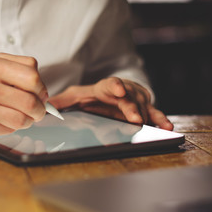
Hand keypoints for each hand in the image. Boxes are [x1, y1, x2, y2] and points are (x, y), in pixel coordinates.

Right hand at [0, 53, 47, 137]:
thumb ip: (18, 68)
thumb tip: (42, 89)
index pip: (32, 76)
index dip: (41, 88)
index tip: (40, 93)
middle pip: (31, 101)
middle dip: (40, 109)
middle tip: (37, 110)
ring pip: (23, 119)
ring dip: (28, 120)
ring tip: (20, 115)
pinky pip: (10, 129)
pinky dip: (12, 127)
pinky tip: (2, 120)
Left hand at [48, 77, 173, 130]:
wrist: (108, 93)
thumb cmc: (91, 96)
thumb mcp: (74, 97)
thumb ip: (61, 102)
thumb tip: (45, 107)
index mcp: (104, 87)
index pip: (109, 84)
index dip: (114, 86)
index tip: (118, 90)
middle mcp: (123, 90)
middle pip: (129, 98)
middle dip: (132, 107)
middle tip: (134, 118)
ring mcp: (135, 98)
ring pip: (143, 105)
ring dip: (147, 115)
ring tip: (151, 124)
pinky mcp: (145, 108)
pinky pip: (154, 113)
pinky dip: (161, 119)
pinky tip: (167, 126)